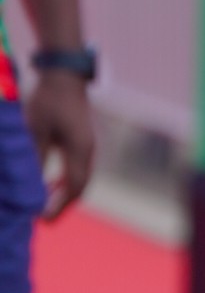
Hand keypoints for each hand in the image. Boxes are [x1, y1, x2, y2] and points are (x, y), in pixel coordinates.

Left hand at [24, 70, 92, 216]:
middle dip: (62, 203)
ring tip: (44, 200)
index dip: (59, 206)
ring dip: (63, 191)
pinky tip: (50, 180)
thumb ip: (34, 160)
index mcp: (79, 149)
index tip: (41, 218)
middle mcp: (88, 149)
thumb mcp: (36, 132)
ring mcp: (87, 143)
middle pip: (80, 186)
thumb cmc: (48, 101)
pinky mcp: (82, 138)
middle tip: (42, 217)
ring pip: (80, 177)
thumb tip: (29, 187)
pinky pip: (78, 166)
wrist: (64, 74)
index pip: (74, 188)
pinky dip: (65, 179)